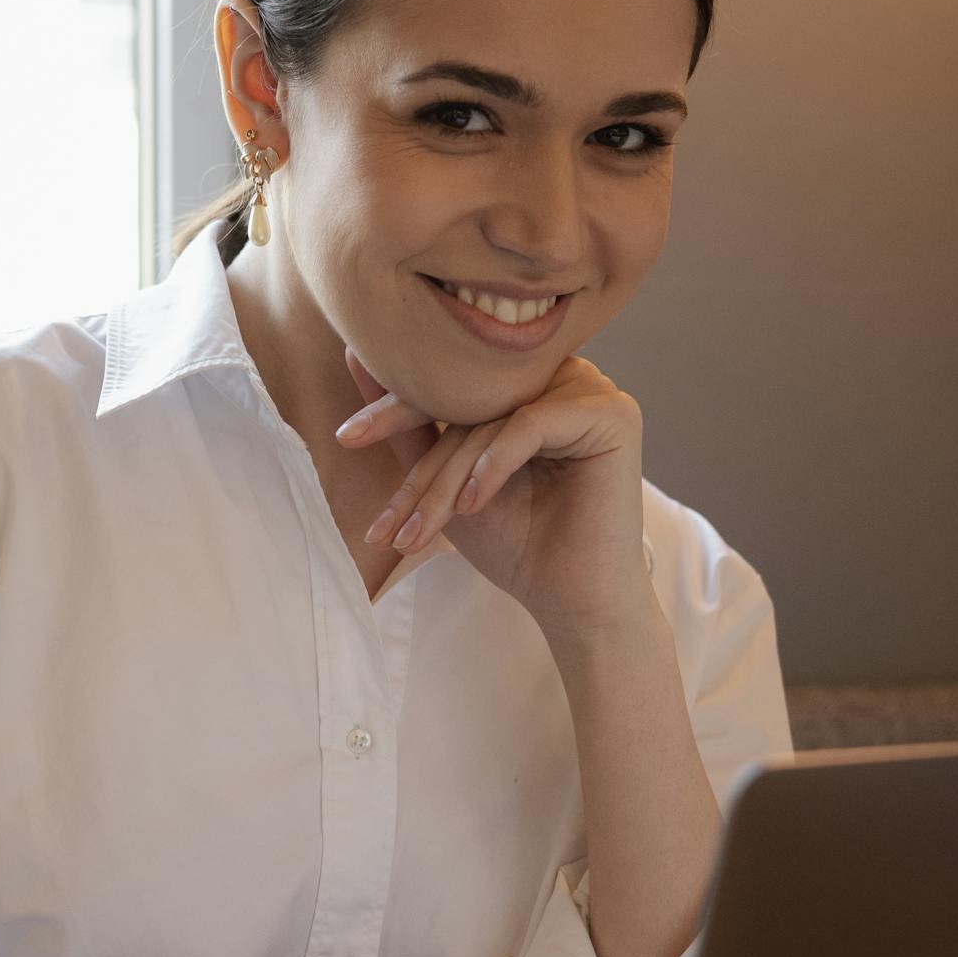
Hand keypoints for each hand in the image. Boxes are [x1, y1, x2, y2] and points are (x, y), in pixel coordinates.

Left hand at [335, 342, 649, 647]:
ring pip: (494, 419)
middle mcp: (561, 374)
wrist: (572, 601)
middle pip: (469, 402)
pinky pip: (531, 424)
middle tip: (386, 517)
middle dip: (423, 467)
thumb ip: (409, 424)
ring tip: (423, 533)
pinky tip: (473, 506)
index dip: (395, 410)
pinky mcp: (612, 414)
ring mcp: (591, 389)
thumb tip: (351, 355)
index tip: (345, 437)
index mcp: (526, 380)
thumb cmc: (516, 542)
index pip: (451, 383)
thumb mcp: (447, 481)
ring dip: (450, 481)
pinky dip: (494, 466)